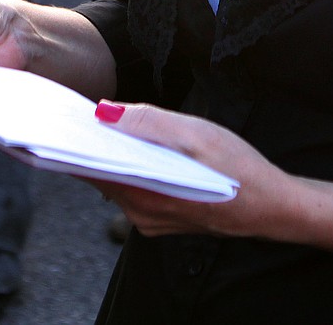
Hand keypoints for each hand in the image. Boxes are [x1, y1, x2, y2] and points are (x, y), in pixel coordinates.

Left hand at [93, 100, 299, 240]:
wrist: (271, 205)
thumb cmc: (237, 167)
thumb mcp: (195, 133)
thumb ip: (148, 122)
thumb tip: (104, 112)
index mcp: (143, 194)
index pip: (90, 169)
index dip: (75, 142)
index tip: (61, 118)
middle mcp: (141, 214)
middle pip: (101, 174)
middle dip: (92, 144)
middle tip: (82, 111)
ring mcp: (151, 219)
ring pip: (118, 181)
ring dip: (112, 155)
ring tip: (106, 124)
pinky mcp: (162, 217)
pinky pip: (134, 188)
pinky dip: (129, 167)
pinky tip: (137, 147)